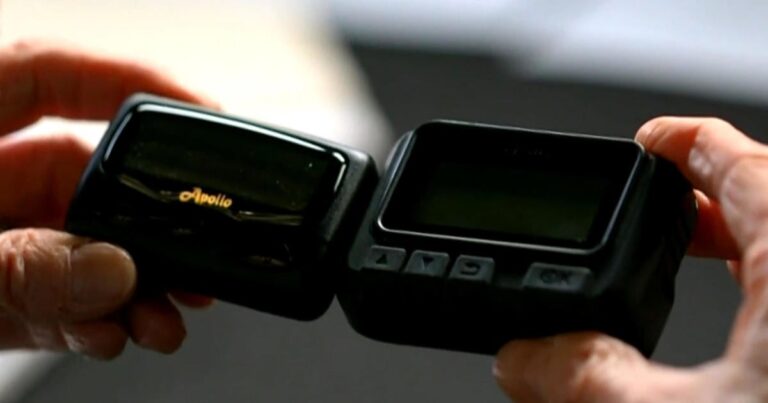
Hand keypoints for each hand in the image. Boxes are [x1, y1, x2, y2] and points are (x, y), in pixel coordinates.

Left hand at [0, 40, 216, 359]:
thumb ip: (15, 268)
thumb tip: (111, 270)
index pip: (51, 75)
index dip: (131, 79)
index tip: (204, 113)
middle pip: (90, 178)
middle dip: (152, 222)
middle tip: (198, 257)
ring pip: (84, 248)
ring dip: (134, 286)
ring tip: (164, 319)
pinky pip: (57, 301)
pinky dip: (92, 322)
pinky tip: (112, 334)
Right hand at [494, 117, 767, 401]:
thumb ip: (589, 380)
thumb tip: (523, 359)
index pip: (732, 156)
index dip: (678, 141)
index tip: (644, 140)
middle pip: (762, 195)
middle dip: (697, 198)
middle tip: (643, 209)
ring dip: (732, 244)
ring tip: (679, 260)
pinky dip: (760, 290)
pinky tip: (737, 330)